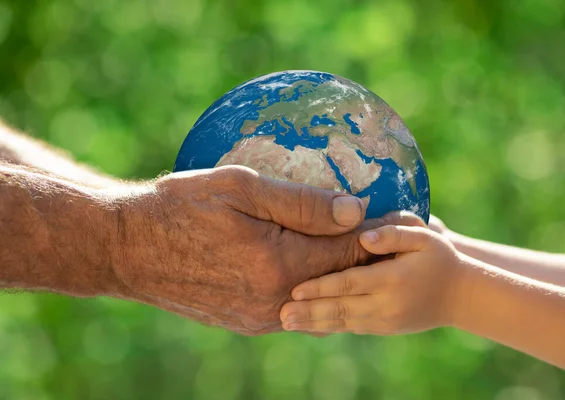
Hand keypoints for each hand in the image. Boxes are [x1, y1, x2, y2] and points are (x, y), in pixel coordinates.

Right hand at [110, 166, 405, 334]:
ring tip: (363, 247)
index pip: (350, 251)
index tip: (410, 216)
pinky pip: (292, 301)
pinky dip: (309, 281)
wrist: (128, 250)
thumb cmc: (179, 207)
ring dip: (340, 271)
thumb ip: (301, 203)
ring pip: (318, 294)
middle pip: (341, 278)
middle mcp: (277, 301)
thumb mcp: (240, 189)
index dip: (382, 232)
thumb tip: (355, 211)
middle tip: (400, 233)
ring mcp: (260, 316)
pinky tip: (313, 260)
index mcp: (281, 266)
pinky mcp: (245, 321)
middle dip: (371, 255)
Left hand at [279, 218, 462, 334]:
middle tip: (281, 314)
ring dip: (314, 323)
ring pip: (343, 322)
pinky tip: (310, 326)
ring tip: (287, 324)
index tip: (294, 289)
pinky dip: (329, 327)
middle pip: (340, 308)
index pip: (348, 283)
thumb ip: (393, 234)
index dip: (320, 287)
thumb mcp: (423, 237)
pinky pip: (352, 327)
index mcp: (392, 279)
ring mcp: (385, 320)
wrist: (462, 296)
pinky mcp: (385, 328)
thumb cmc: (440, 258)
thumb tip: (363, 237)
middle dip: (309, 312)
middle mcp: (386, 304)